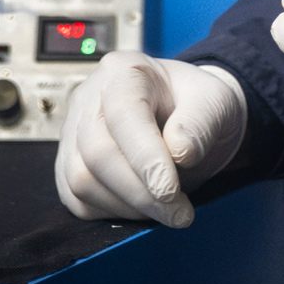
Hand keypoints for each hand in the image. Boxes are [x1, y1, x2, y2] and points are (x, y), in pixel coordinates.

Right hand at [54, 55, 247, 226]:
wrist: (186, 119)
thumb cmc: (197, 106)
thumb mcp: (216, 101)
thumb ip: (201, 123)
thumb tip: (179, 152)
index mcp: (125, 71)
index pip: (124, 114)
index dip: (145, 157)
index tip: (170, 190)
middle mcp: (90, 98)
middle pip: (97, 153)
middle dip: (141, 192)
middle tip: (180, 212)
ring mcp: (73, 132)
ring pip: (82, 181)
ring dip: (129, 206)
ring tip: (167, 208)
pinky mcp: (67, 166)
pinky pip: (78, 200)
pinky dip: (113, 213)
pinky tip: (144, 206)